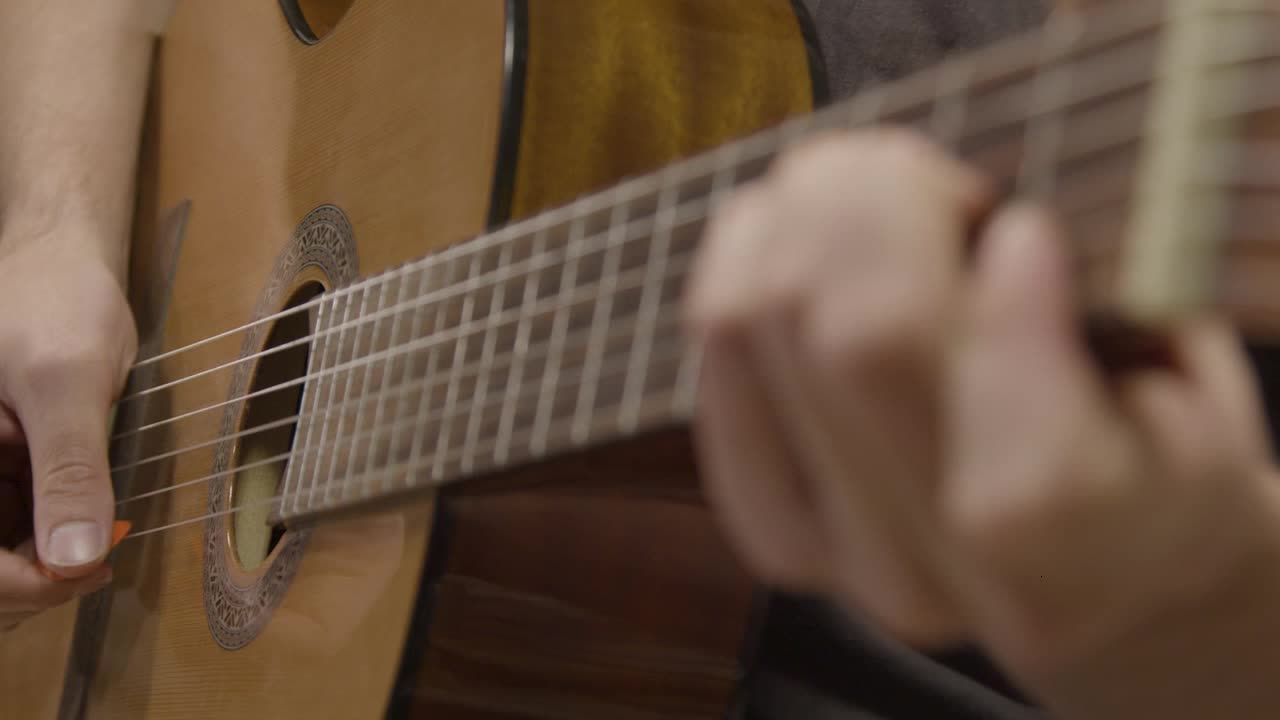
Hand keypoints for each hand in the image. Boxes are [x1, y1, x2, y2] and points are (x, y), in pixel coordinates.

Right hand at [0, 236, 135, 629]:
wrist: (62, 261)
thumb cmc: (57, 300)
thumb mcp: (67, 383)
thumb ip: (69, 470)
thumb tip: (75, 559)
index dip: (20, 583)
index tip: (83, 573)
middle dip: (29, 583)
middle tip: (95, 568)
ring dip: (38, 569)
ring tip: (93, 550)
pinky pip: (9, 528)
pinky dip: (43, 542)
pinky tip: (86, 529)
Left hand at [685, 129, 1279, 715]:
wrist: (1086, 567)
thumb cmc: (1147, 448)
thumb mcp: (1185, 385)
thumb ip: (1111, 321)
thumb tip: (1000, 239)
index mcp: (1076, 566)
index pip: (1023, 477)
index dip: (1018, 319)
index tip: (1033, 233)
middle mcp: (934, 582)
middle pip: (861, 338)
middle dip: (885, 198)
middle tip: (928, 171)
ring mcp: (829, 555)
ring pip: (758, 318)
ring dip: (804, 208)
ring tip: (867, 190)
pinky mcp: (762, 515)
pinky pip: (715, 337)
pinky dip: (748, 250)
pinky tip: (801, 236)